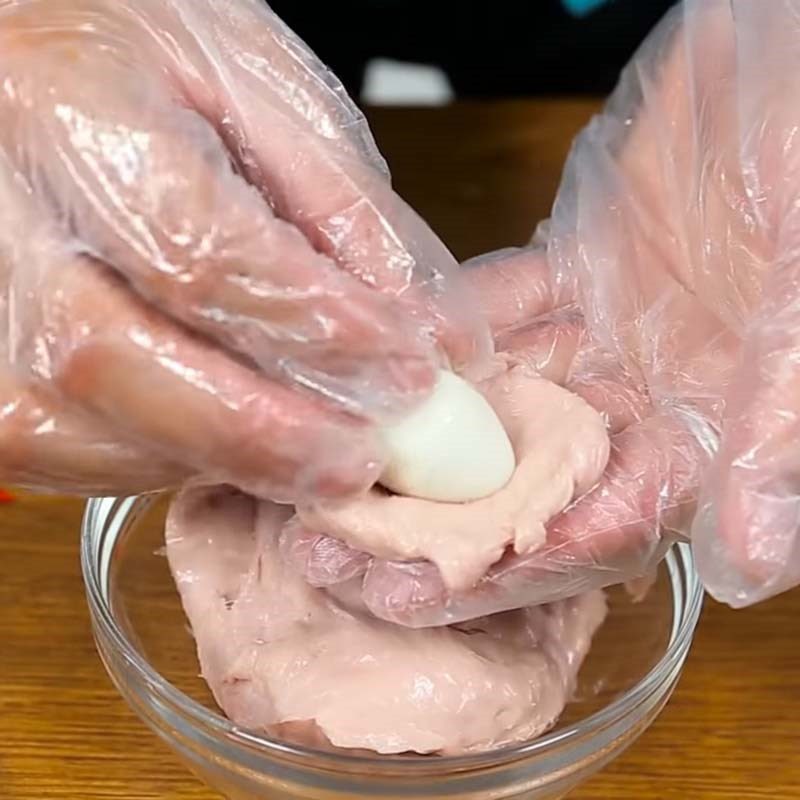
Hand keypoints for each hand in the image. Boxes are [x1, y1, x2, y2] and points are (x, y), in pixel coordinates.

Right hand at [0, 0, 486, 498]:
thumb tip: (434, 332)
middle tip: (359, 460)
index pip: (202, 252)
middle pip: (111, 360)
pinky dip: (157, 461)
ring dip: (210, 457)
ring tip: (304, 449)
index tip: (406, 372)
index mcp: (72, 108)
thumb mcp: (267, 90)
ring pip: (73, 424)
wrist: (38, 51)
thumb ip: (350, 214)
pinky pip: (56, 443)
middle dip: (257, 434)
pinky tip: (228, 438)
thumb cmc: (148, 54)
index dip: (316, 331)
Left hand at [285, 0, 799, 620]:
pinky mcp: (563, 279)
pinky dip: (441, 336)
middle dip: (437, 528)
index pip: (607, 523)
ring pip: (493, 408)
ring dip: (412, 445)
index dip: (522, 563)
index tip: (429, 588)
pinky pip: (493, 317)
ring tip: (325, 484)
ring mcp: (594, 341)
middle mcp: (638, 399)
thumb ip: (778, 431)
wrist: (777, 63)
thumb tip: (750, 564)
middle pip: (528, 486)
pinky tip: (371, 362)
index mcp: (704, 429)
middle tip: (343, 558)